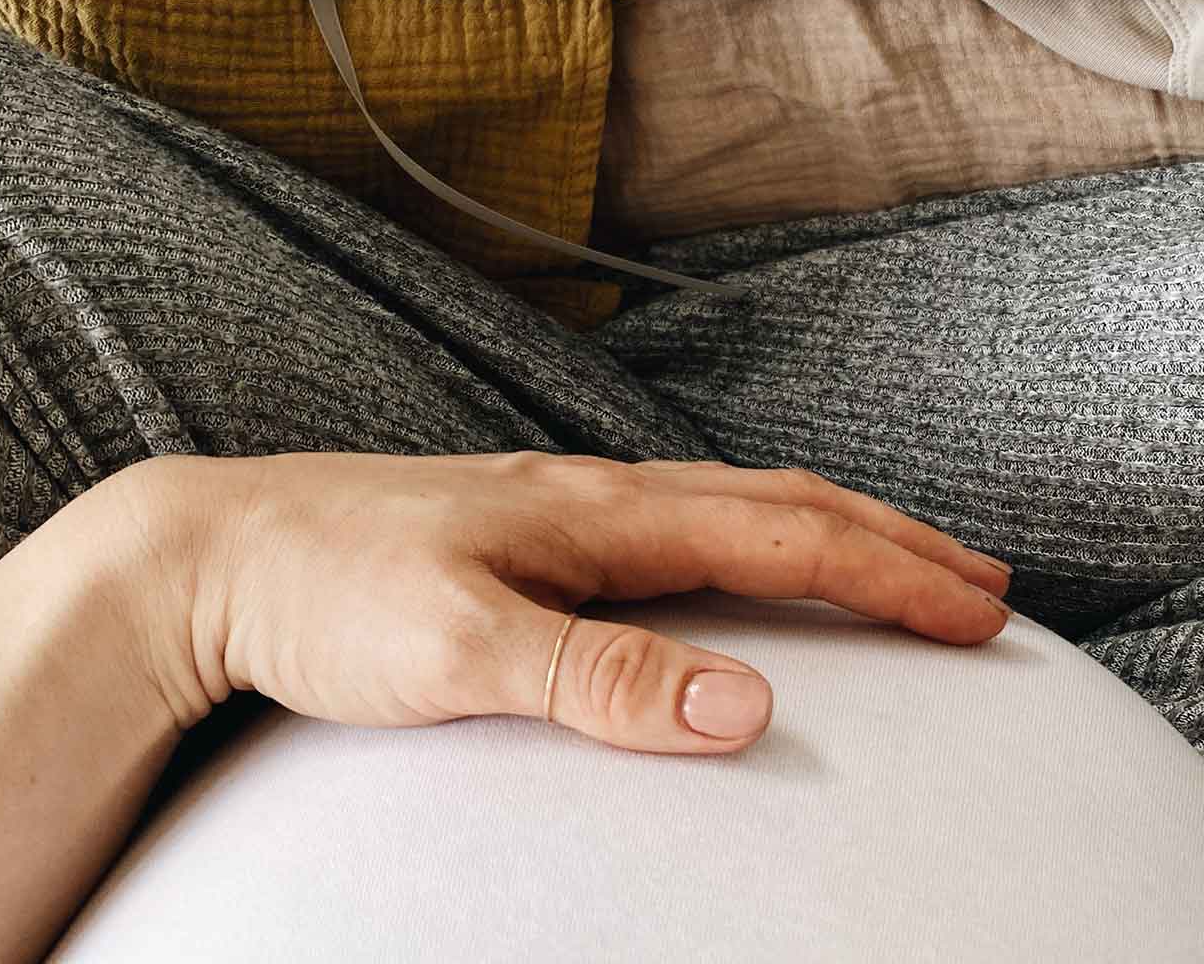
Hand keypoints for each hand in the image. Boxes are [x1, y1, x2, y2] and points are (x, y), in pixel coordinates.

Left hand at [130, 452, 1011, 756]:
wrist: (216, 552)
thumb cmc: (328, 596)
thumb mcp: (460, 653)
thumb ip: (603, 680)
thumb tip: (749, 708)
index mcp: (604, 512)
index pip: (787, 537)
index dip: (894, 572)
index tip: (984, 613)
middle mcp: (602, 496)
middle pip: (786, 504)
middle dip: (895, 543)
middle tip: (987, 588)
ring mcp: (571, 510)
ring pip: (741, 507)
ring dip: (838, 535)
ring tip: (902, 566)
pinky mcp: (539, 538)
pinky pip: (689, 527)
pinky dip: (764, 543)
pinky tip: (754, 573)